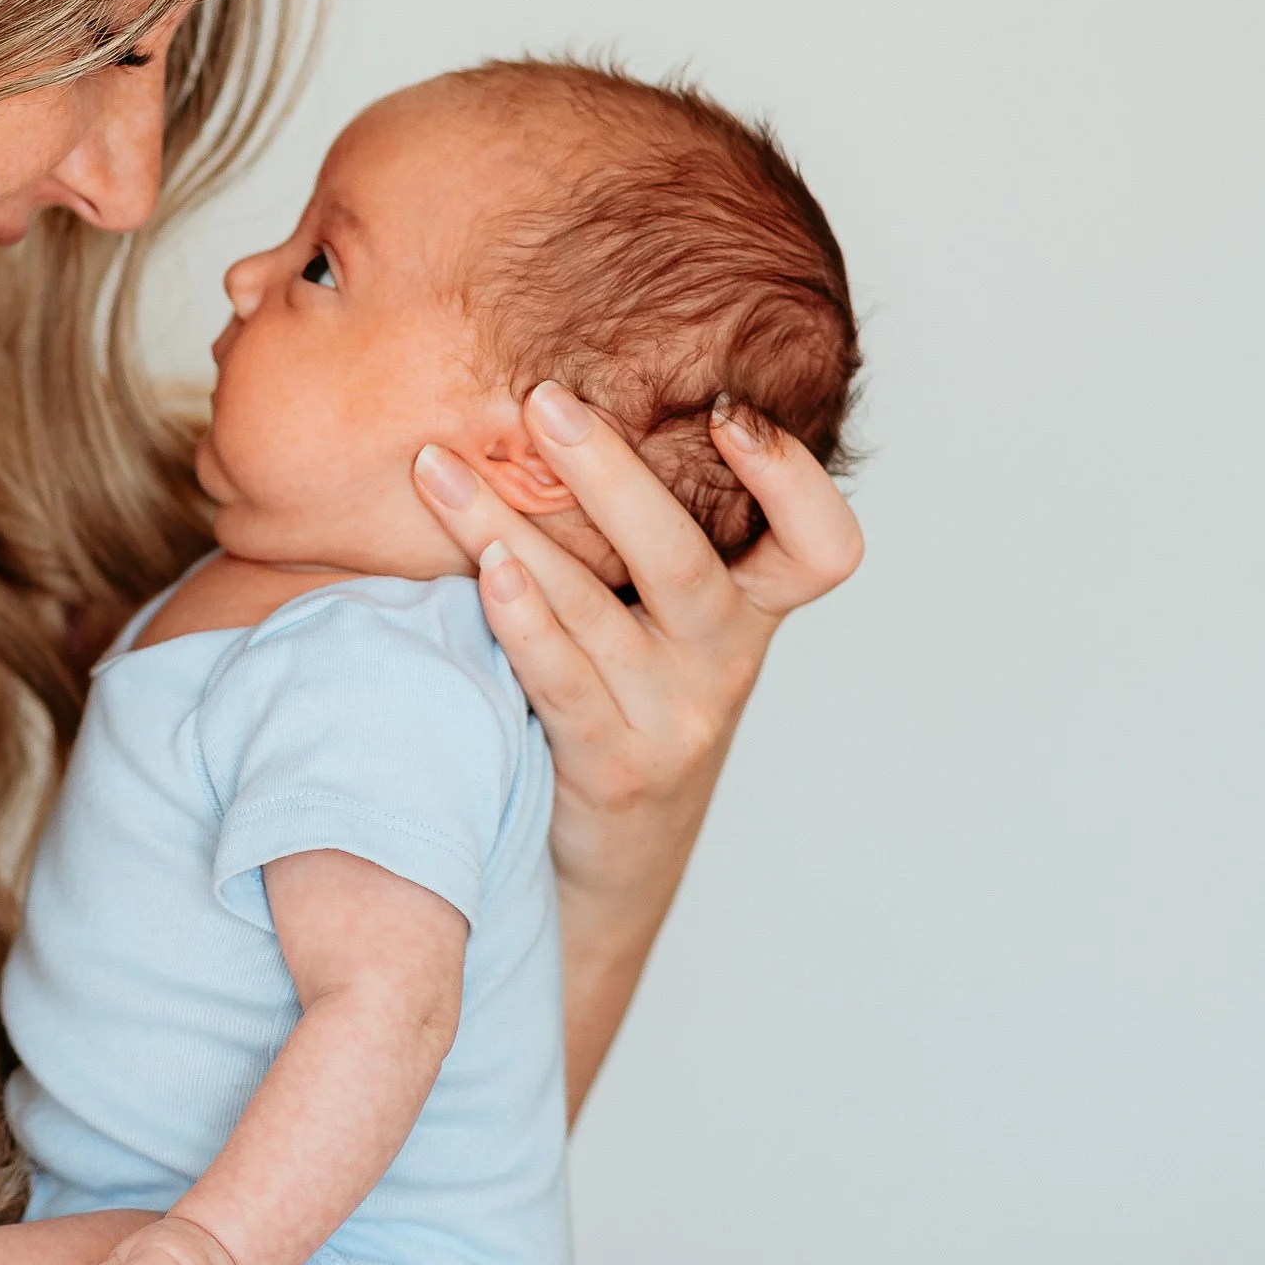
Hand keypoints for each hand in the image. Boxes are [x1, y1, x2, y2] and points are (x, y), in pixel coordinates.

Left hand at [414, 391, 861, 1104]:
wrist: (607, 864)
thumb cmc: (623, 706)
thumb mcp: (661, 626)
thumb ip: (640, 541)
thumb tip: (549, 406)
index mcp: (751, 616)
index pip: (821, 548)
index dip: (793, 478)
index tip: (731, 409)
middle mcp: (725, 665)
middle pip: (686, 561)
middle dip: (610, 472)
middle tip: (542, 400)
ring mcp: (671, 721)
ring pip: (598, 611)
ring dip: (513, 528)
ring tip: (444, 469)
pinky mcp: (612, 767)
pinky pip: (562, 681)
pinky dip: (521, 618)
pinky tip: (482, 567)